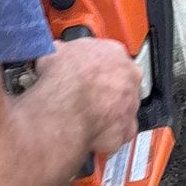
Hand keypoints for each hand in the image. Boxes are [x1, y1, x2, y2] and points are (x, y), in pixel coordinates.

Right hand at [49, 35, 142, 158]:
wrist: (66, 111)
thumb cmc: (63, 81)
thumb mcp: (54, 53)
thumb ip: (63, 53)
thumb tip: (55, 54)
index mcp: (113, 52)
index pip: (111, 56)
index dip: (96, 67)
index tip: (87, 72)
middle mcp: (128, 77)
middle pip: (122, 82)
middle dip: (105, 89)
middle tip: (86, 95)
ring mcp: (130, 103)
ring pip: (123, 108)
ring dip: (107, 112)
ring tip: (84, 115)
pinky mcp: (127, 128)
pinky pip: (120, 131)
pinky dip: (107, 133)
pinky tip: (90, 131)